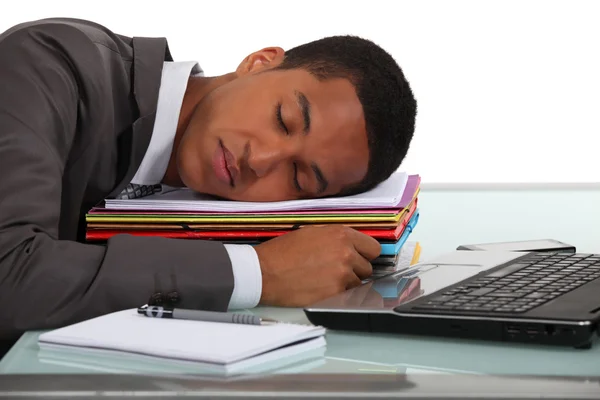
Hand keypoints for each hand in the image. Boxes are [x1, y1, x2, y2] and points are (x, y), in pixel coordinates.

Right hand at [255, 225, 380, 306]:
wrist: (265, 272)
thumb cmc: (283, 252)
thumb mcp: (311, 233)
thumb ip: (336, 238)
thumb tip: (351, 246)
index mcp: (341, 235)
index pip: (373, 248)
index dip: (365, 255)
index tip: (359, 258)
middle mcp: (346, 254)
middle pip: (367, 268)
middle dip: (354, 271)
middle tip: (334, 271)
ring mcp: (342, 275)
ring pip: (357, 284)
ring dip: (345, 284)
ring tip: (322, 280)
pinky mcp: (335, 293)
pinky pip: (346, 296)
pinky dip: (336, 295)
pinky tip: (319, 289)